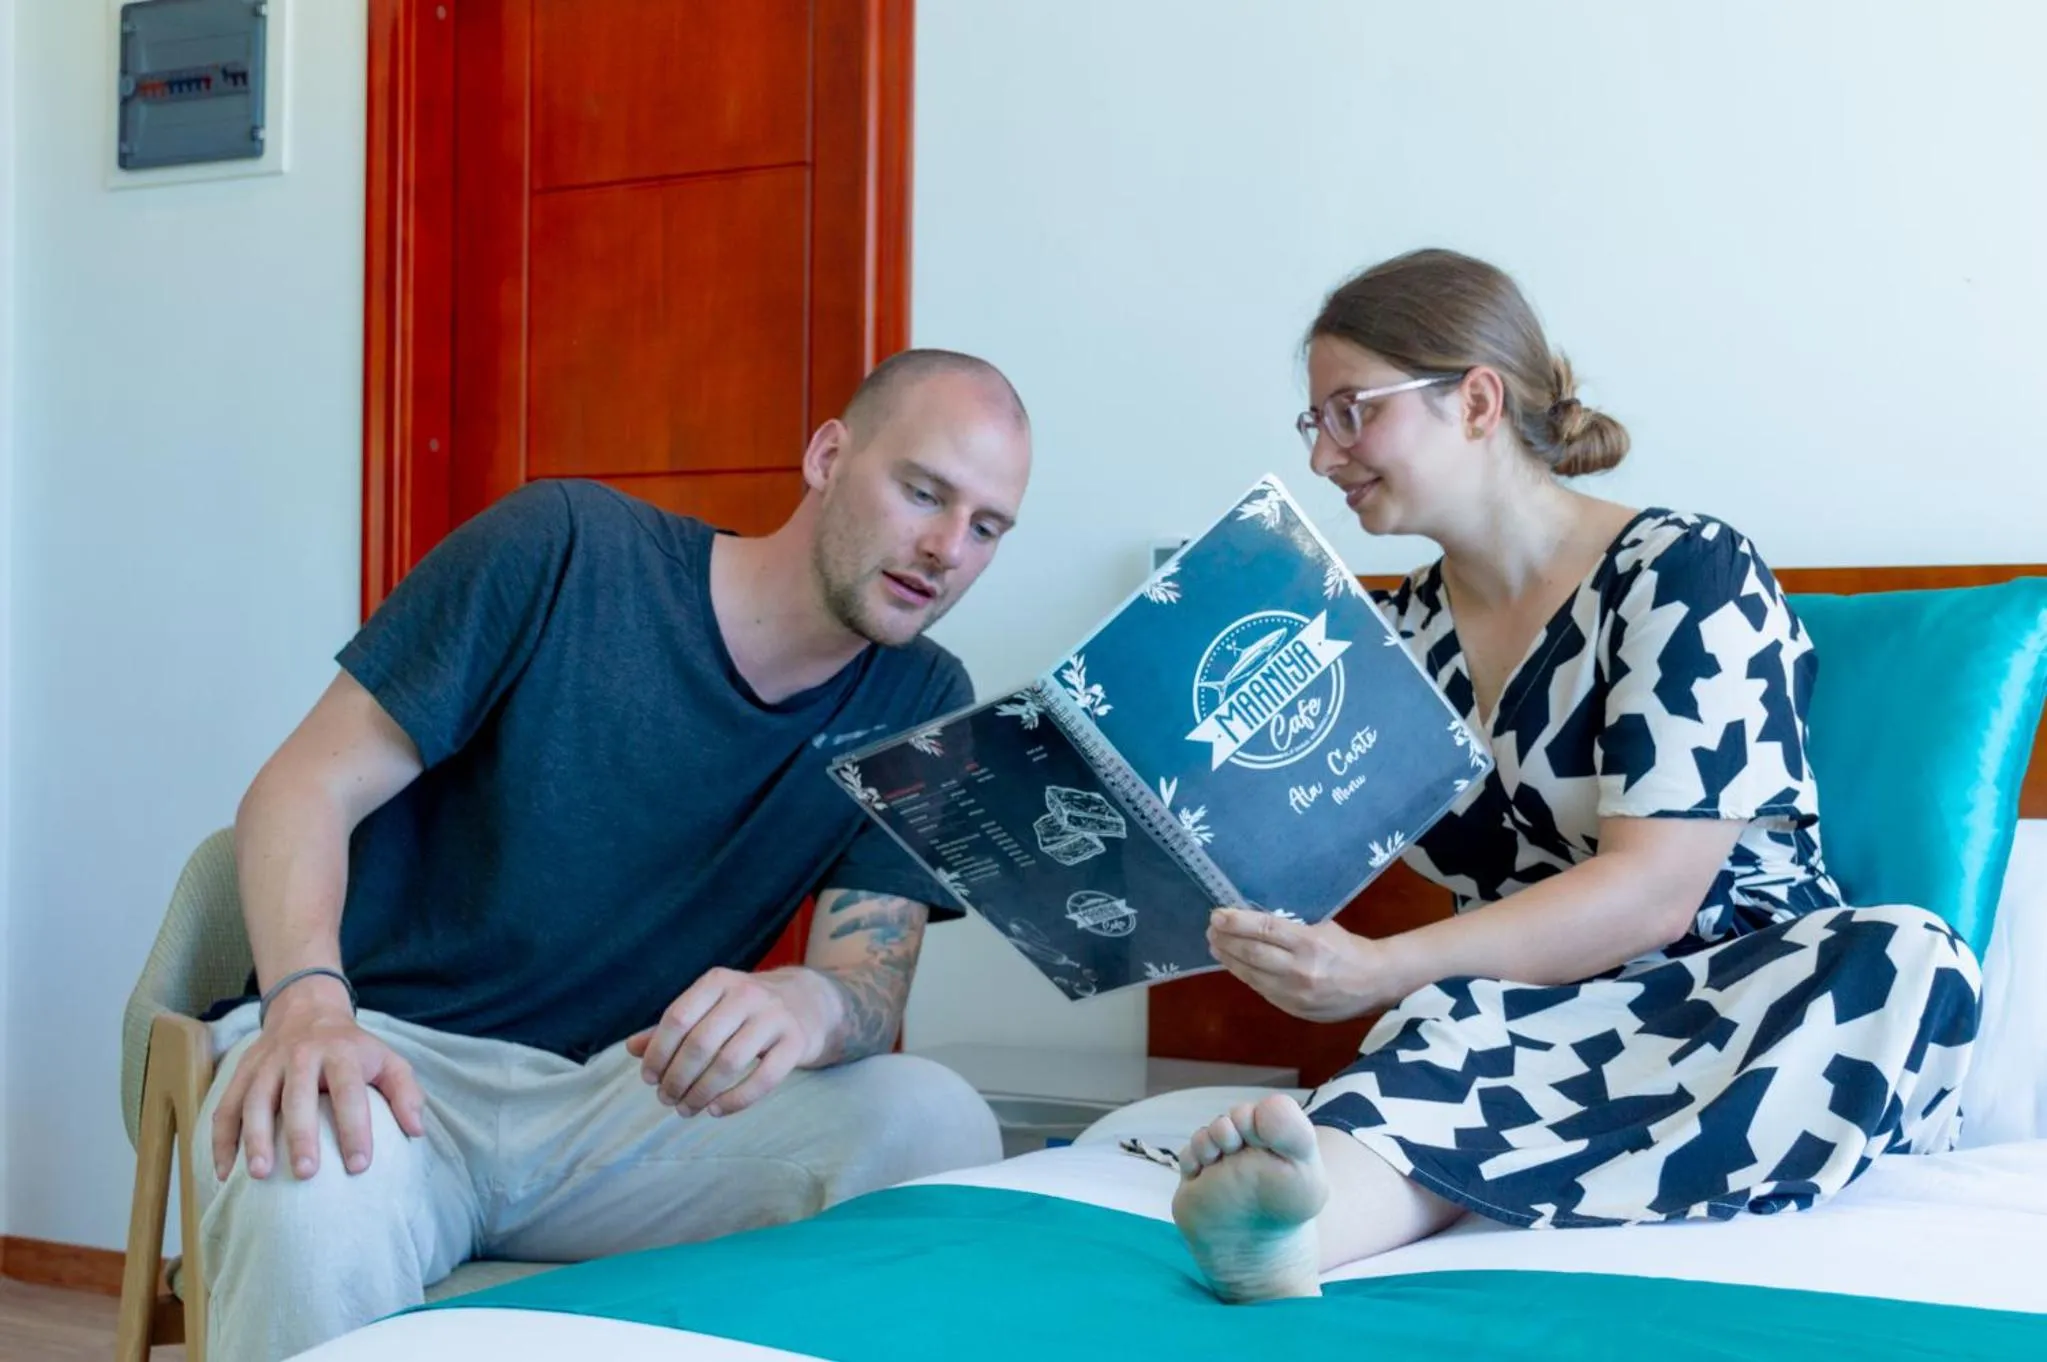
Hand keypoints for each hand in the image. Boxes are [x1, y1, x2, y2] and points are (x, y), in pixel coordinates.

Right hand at [210, 978, 425, 1181]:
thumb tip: (416, 1132)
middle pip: (297, 1096)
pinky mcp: (241, 1073)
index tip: (358, 1165)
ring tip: (260, 1174)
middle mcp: (300, 1055)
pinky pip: (225, 1107)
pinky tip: (225, 1173)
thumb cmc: (352, 1048)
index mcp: (341, 1052)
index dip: (355, 1128)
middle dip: (300, 1135)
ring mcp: (266, 1063)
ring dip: (254, 1138)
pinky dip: (222, 1140)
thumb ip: (405, 1092)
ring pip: (255, 1100)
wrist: (307, 1010)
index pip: (349, 1091)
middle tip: (306, 1173)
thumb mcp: (386, 1059)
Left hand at [625, 967, 835, 1117]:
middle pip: (701, 1043)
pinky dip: (736, 1100)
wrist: (809, 1002)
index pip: (678, 1018)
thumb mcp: (710, 1008)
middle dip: (677, 1078)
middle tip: (666, 1100)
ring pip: (729, 1062)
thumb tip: (631, 1048)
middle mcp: (747, 993)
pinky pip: (764, 1078)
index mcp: (718, 981)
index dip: (658, 1052)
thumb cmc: (745, 1010)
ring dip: (701, 1093)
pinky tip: (716, 1110)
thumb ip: (674, 1027)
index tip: (648, 1078)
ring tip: (686, 1109)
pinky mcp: (797, 1042)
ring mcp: (775, 1017)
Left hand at [1206, 908, 1402, 1022]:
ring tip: (1215, 946)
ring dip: (1229, 959)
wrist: (1376, 984)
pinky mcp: (1293, 1009)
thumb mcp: (1323, 928)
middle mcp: (1300, 969)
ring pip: (1251, 975)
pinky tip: (1235, 965)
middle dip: (1226, 940)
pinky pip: (1261, 990)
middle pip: (1252, 953)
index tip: (1217, 914)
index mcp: (1310, 943)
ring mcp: (1295, 993)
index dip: (1237, 922)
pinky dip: (1245, 975)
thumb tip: (1253, 919)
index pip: (1265, 929)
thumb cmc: (1349, 949)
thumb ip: (1291, 927)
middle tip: (1211, 929)